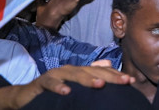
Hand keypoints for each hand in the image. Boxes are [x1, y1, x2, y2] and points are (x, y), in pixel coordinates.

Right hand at [10, 65, 133, 108]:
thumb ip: (92, 75)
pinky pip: (51, 83)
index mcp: (81, 71)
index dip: (117, 75)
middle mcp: (72, 69)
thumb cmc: (56, 89)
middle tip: (124, 81)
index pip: (102, 71)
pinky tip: (67, 92)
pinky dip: (59, 87)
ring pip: (74, 74)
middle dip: (110, 76)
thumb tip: (110, 64)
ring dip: (87, 79)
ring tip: (100, 85)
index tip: (131, 81)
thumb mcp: (76, 84)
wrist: (27, 94)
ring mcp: (57, 74)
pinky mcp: (43, 82)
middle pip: (93, 71)